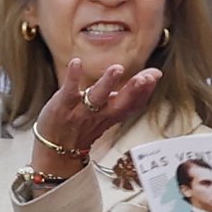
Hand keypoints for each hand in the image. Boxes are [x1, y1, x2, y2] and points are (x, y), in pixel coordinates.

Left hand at [31, 59, 159, 174]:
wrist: (55, 149)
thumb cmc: (82, 126)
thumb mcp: (109, 114)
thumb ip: (127, 97)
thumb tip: (147, 78)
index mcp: (112, 115)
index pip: (133, 104)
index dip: (145, 91)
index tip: (155, 75)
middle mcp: (99, 114)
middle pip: (120, 104)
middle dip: (134, 91)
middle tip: (145, 78)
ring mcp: (81, 110)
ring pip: (96, 98)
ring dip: (107, 83)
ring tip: (117, 69)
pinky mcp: (62, 105)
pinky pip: (68, 91)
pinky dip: (73, 77)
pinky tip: (76, 63)